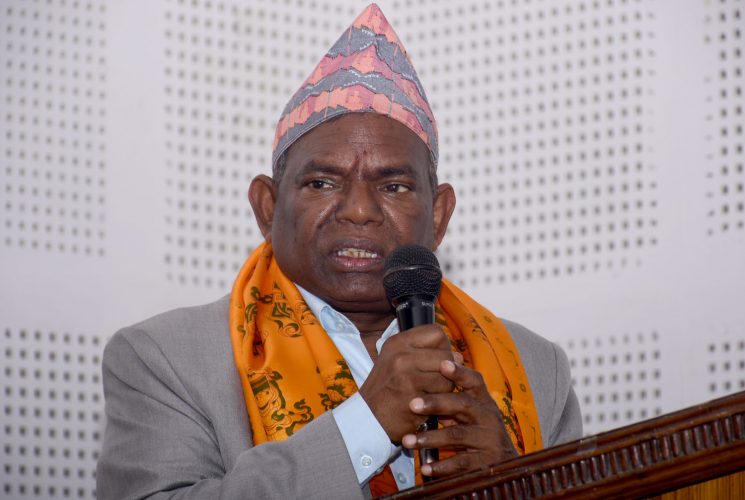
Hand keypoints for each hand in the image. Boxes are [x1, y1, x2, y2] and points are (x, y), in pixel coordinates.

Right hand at [358, 325, 455, 442]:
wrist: (368, 419)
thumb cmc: (387, 391)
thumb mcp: (396, 362)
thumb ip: (424, 353)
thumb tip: (458, 356)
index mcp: (397, 342)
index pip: (436, 332)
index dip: (443, 348)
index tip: (436, 362)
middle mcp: (401, 354)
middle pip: (447, 355)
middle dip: (448, 371)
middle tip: (434, 383)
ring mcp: (407, 374)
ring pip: (448, 376)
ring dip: (445, 389)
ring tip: (429, 394)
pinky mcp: (414, 394)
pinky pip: (443, 394)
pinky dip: (440, 402)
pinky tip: (426, 405)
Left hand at [401, 360, 517, 477]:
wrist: (506, 467)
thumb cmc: (479, 433)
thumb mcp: (471, 414)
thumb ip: (452, 400)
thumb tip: (422, 380)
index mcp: (484, 402)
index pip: (474, 381)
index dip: (460, 372)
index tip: (442, 364)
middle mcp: (489, 418)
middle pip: (462, 405)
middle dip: (436, 403)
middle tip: (412, 404)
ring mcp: (489, 440)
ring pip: (457, 435)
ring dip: (430, 438)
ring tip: (406, 441)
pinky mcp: (486, 463)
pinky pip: (461, 463)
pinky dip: (441, 466)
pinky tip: (425, 468)